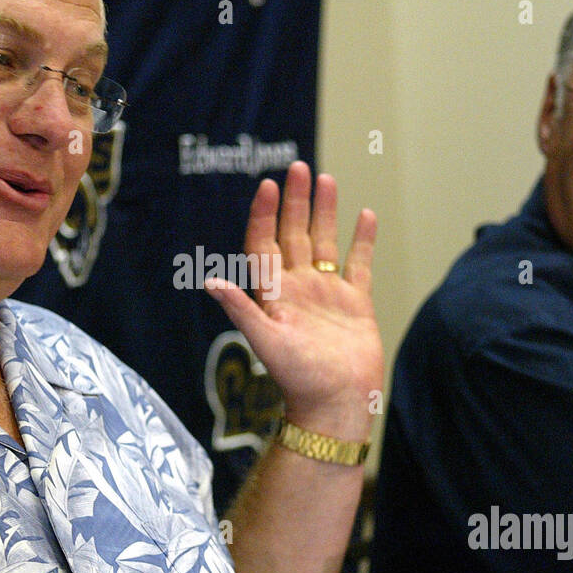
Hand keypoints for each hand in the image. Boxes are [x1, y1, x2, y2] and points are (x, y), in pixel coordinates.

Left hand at [205, 161, 381, 440]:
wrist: (338, 405)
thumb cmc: (299, 378)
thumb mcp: (266, 341)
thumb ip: (241, 309)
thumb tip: (208, 281)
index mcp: (274, 294)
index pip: (264, 244)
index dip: (263, 214)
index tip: (267, 185)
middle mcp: (299, 289)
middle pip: (294, 234)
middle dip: (295, 201)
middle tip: (298, 167)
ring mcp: (328, 294)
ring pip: (325, 242)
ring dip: (325, 212)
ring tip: (327, 179)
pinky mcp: (356, 304)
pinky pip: (359, 264)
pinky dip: (362, 241)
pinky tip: (364, 215)